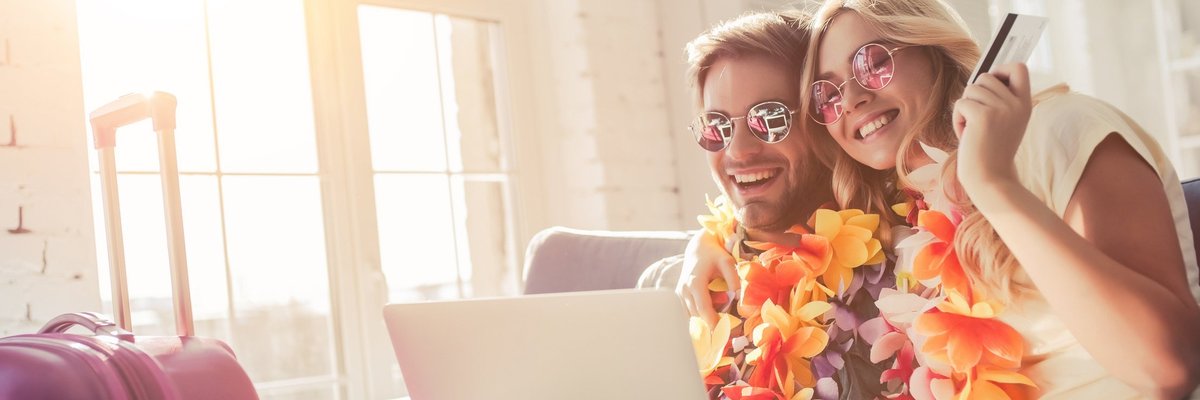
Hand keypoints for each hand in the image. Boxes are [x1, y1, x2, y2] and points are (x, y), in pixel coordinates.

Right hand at [677, 230, 738, 325]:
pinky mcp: (681, 297)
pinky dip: (700, 320)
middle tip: (726, 338)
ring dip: (705, 325)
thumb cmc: (714, 254)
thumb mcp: (727, 262)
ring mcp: (680, 294)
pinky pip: (690, 314)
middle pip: (697, 316)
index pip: (703, 308)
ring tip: (721, 333)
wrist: (697, 248)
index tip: (725, 333)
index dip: (713, 323)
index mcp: (694, 282)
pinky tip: (712, 324)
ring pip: (692, 317)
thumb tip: (739, 299)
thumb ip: (733, 279)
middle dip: (711, 328)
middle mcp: (684, 290)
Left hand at [952, 62, 1032, 193]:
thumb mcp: (1004, 122)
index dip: (1001, 70)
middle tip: (978, 121)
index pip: (1019, 68)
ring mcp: (1001, 109)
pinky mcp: (983, 115)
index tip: (991, 86)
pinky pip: (960, 104)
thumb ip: (1000, 100)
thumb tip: (983, 77)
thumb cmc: (991, 152)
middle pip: (986, 76)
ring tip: (973, 130)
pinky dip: (958, 120)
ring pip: (971, 89)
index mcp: (1025, 104)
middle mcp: (1016, 104)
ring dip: (965, 109)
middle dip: (975, 96)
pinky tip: (967, 136)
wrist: (990, 178)